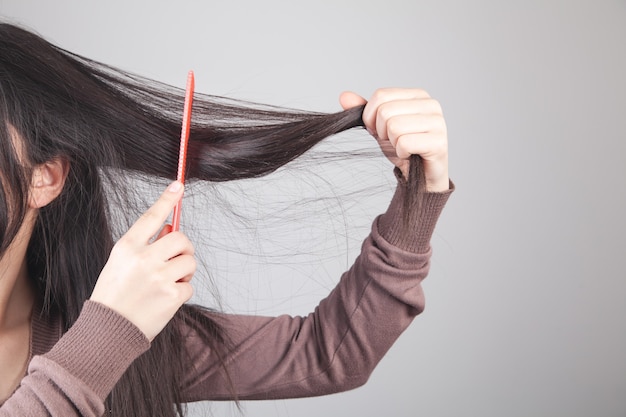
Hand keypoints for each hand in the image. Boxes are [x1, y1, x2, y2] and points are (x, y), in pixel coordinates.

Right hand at [90, 181, 195, 340]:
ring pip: (190, 261)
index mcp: (127, 247)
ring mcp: (159, 277)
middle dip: (184, 248)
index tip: (178, 186)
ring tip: (168, 282)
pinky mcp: (172, 295)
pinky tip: (165, 299)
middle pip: (181, 239)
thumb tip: (173, 229)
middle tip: (176, 259)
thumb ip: (146, 246)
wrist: (108, 331)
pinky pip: (190, 285)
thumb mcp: (121, 264)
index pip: (151, 217)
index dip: (166, 200)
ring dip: (185, 271)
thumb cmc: (115, 295)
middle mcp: (143, 259)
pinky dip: (182, 291)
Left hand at [340, 88, 448, 191]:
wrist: (420, 176)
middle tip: (393, 141)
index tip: (380, 130)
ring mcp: (438, 123)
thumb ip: (364, 111)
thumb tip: (344, 96)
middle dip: (382, 132)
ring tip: (403, 147)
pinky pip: (404, 143)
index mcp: (418, 95)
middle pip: (385, 111)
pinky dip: (401, 153)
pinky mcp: (438, 142)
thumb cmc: (403, 148)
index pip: (381, 96)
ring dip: (392, 143)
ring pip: (394, 127)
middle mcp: (431, 105)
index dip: (371, 117)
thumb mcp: (379, 127)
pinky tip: (410, 155)